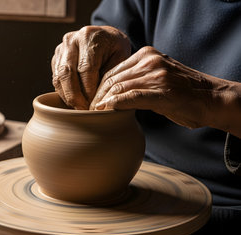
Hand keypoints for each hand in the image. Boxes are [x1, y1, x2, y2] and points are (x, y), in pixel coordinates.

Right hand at [51, 26, 130, 109]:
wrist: (104, 36)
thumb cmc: (115, 49)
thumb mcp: (121, 58)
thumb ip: (110, 76)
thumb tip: (100, 100)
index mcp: (90, 37)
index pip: (86, 69)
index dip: (88, 90)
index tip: (93, 105)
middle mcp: (72, 40)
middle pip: (67, 73)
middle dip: (74, 96)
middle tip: (82, 111)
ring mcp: (61, 48)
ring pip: (58, 77)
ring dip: (66, 96)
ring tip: (77, 108)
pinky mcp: (56, 57)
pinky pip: (55, 78)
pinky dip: (63, 92)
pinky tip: (73, 100)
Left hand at [91, 46, 240, 135]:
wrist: (212, 99)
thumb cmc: (183, 93)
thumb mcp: (156, 79)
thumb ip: (136, 81)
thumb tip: (111, 94)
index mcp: (146, 55)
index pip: (112, 70)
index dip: (98, 87)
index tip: (91, 100)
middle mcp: (149, 61)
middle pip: (112, 79)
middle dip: (97, 96)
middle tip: (88, 110)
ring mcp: (156, 74)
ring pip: (118, 87)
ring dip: (103, 102)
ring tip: (94, 114)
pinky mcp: (161, 91)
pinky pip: (131, 96)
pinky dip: (116, 104)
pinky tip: (106, 111)